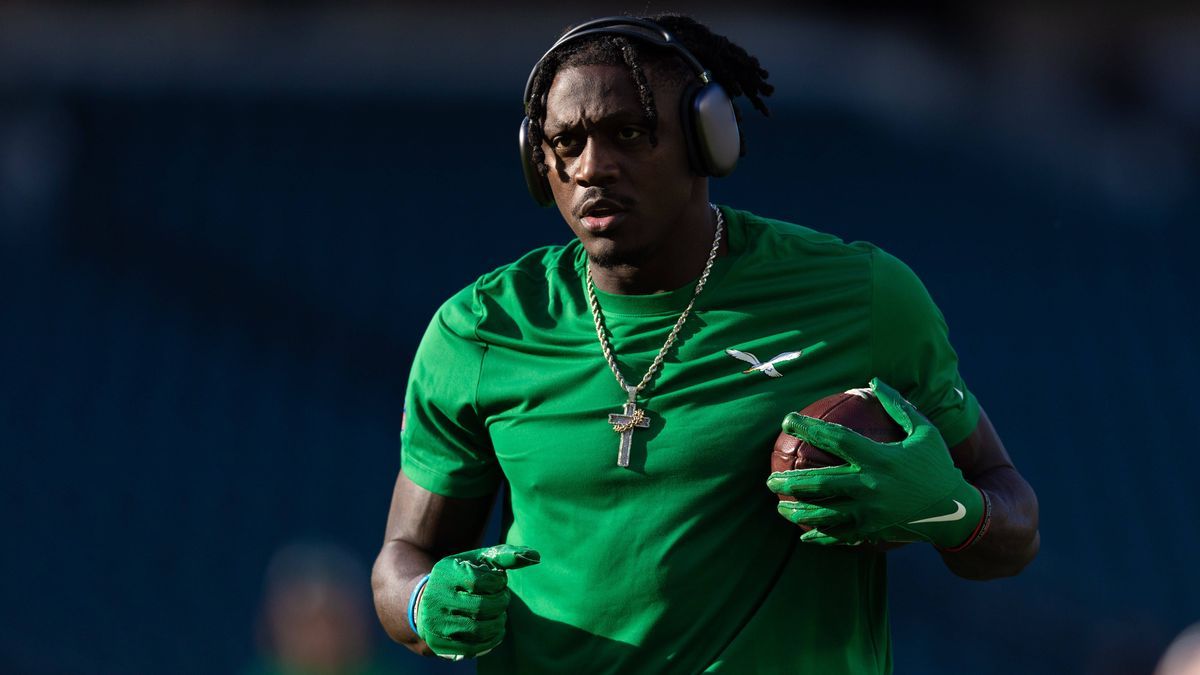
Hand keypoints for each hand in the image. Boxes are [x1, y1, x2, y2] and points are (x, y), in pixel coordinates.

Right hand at [416, 544, 540, 659]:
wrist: (424, 601)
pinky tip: (497, 630)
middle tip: (503, 599)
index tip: (499, 582)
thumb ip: (505, 556)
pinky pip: (472, 647)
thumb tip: (535, 556)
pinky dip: (492, 640)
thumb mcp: (477, 560)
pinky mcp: (438, 643)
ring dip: (498, 623)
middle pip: (481, 607)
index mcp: (445, 573)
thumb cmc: (460, 577)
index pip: (481, 581)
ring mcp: (436, 623)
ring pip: (478, 629)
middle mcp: (436, 598)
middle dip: (501, 603)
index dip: (498, 583)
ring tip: (501, 615)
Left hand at [766, 378, 982, 547]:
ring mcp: (870, 512)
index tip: (788, 421)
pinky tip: (803, 534)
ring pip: (824, 514)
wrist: (955, 510)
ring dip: (797, 512)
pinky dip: (819, 536)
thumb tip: (874, 381)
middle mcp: (870, 486)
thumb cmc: (937, 466)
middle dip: (790, 481)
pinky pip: (839, 535)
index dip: (809, 428)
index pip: (836, 439)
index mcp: (880, 458)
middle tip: (769, 479)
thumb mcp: (924, 432)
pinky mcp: (872, 531)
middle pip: (820, 482)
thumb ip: (898, 406)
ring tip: (779, 507)